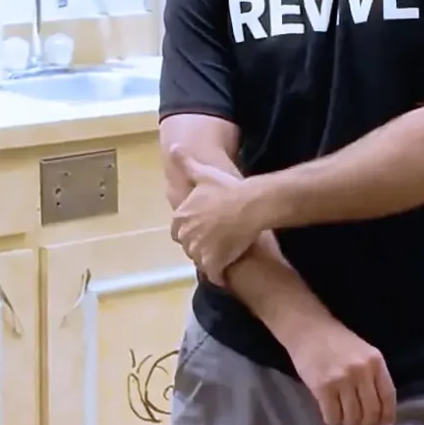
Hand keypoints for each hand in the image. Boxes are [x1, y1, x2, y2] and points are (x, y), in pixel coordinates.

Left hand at [171, 159, 266, 279]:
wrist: (250, 205)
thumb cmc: (227, 189)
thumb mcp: (204, 173)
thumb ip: (186, 164)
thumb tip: (173, 148)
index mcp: (180, 218)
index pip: (177, 231)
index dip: (191, 230)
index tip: (204, 227)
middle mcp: (185, 236)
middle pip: (188, 246)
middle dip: (199, 245)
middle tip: (217, 239)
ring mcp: (199, 251)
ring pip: (200, 261)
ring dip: (209, 259)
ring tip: (224, 252)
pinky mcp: (214, 264)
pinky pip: (214, 275)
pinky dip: (219, 276)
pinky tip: (227, 272)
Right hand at [284, 318, 397, 424]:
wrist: (308, 329)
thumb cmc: (336, 341)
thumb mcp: (363, 352)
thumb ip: (373, 376)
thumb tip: (380, 411)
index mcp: (375, 361)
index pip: (388, 396)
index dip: (388, 416)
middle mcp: (361, 371)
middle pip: (371, 411)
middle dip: (367, 424)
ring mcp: (342, 380)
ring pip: (352, 417)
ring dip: (349, 423)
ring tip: (344, 418)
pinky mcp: (322, 387)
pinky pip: (332, 416)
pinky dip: (333, 421)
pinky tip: (331, 415)